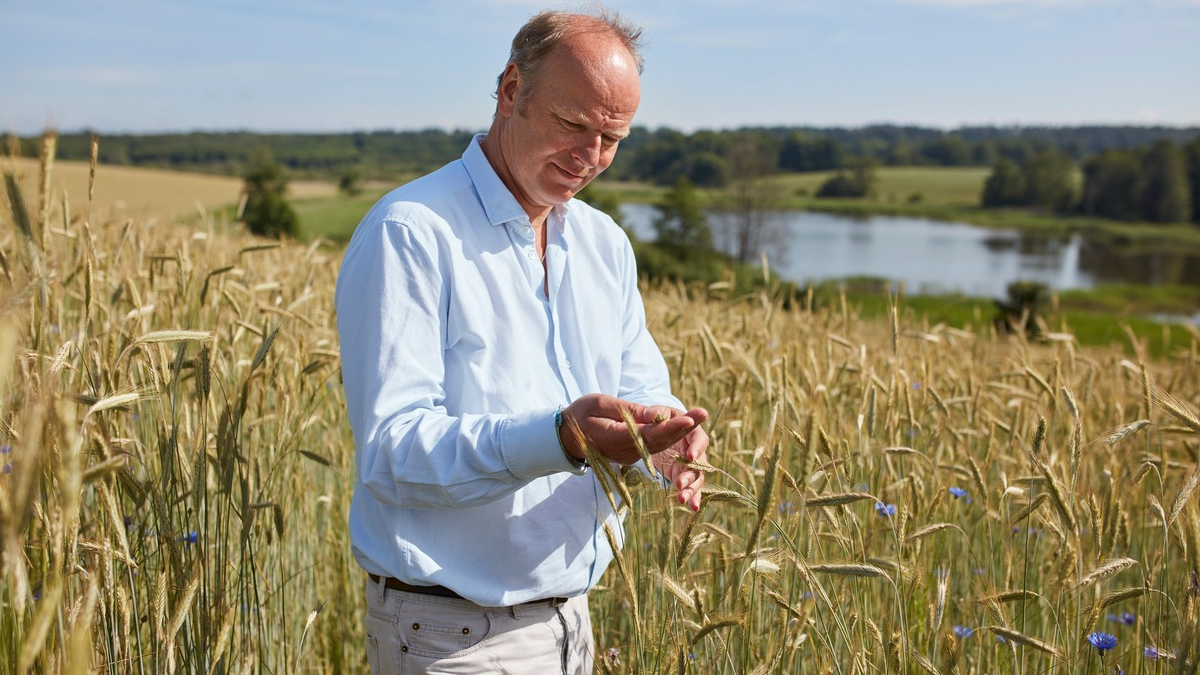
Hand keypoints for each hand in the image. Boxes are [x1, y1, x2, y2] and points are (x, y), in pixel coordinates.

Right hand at [559, 394, 707, 465]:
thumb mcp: (601, 404)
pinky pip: (655, 446)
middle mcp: (627, 452)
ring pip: (661, 445)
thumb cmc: (581, 414)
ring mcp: (631, 456)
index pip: (649, 435)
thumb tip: (654, 414)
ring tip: (699, 416)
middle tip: (703, 413)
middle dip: (683, 428)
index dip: (670, 428)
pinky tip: (686, 426)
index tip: (689, 420)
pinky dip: (671, 436)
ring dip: (681, 432)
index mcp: (616, 439)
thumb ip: (628, 410)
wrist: (567, 436)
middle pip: (660, 441)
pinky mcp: (634, 454)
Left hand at [649, 410, 708, 511]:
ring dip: (692, 489)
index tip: (690, 456)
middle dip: (691, 474)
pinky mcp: (683, 475)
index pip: (700, 439)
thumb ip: (655, 413)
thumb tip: (651, 414)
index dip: (697, 448)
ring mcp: (691, 465)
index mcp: (692, 431)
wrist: (659, 431)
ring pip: (697, 478)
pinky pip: (691, 487)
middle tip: (680, 483)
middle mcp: (696, 450)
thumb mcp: (658, 412)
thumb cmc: (661, 418)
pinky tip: (692, 507)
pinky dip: (692, 497)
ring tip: (682, 499)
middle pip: (700, 463)